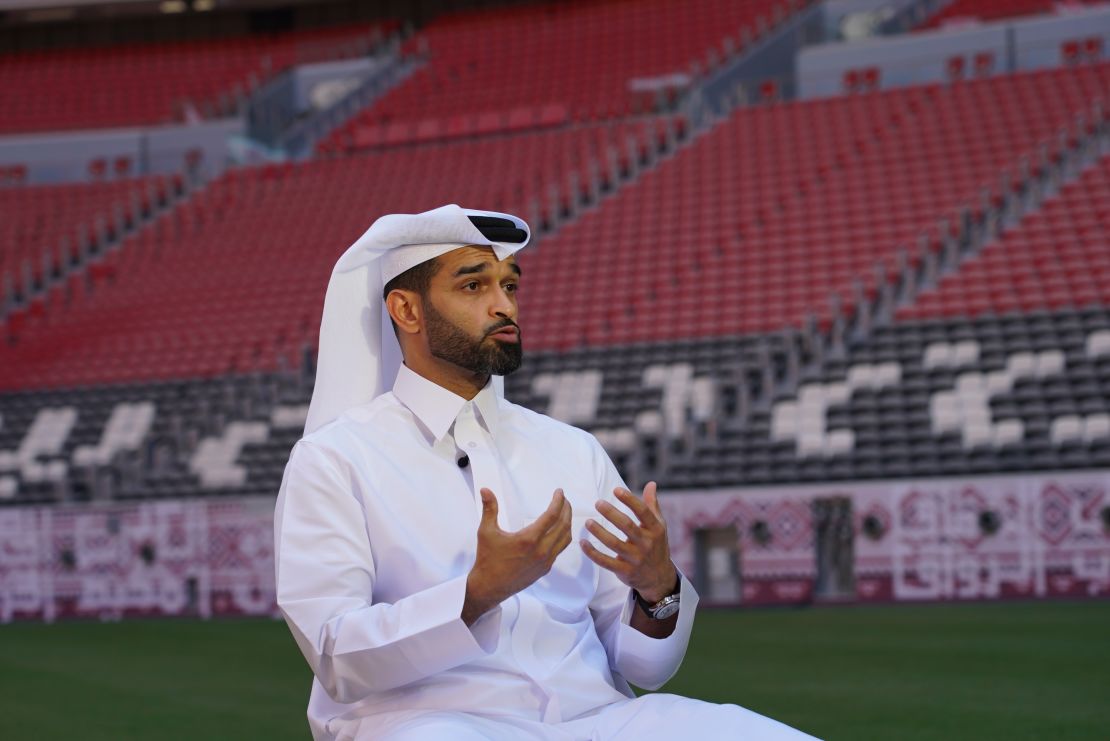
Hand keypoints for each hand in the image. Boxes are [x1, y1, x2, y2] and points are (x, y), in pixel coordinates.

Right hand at [462, 487, 571, 624]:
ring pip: (565, 539)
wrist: (489, 587)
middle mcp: (541, 550)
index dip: (558, 501)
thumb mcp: (486, 532)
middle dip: (566, 510)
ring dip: (567, 523)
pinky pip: (560, 550)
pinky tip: (557, 531)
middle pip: (563, 525)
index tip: (560, 492)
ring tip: (564, 512)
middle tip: (564, 499)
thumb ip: (489, 508)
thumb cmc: (487, 559)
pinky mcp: (545, 569)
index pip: (551, 515)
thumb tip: (486, 489)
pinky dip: (563, 537)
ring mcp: (545, 561)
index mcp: (529, 539)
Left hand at [581, 481, 677, 602]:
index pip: (643, 512)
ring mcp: (635, 559)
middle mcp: (646, 544)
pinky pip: (606, 562)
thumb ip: (652, 505)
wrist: (658, 578)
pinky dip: (593, 553)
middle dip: (611, 514)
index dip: (630, 500)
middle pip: (627, 526)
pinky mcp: (624, 571)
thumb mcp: (659, 526)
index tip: (616, 490)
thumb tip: (651, 483)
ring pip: (614, 544)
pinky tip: (583, 543)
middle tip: (598, 503)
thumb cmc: (656, 545)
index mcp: (655, 530)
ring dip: (599, 532)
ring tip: (588, 521)